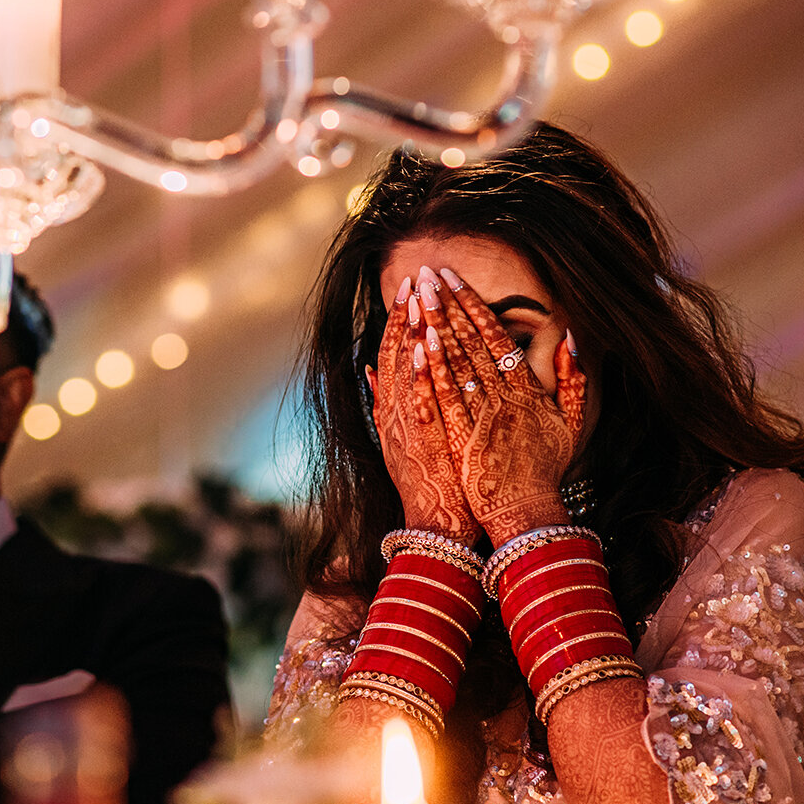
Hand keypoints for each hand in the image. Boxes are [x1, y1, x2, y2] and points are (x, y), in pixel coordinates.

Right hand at [368, 276, 480, 546]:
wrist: (434, 525)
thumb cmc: (427, 483)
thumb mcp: (398, 440)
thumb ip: (384, 403)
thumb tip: (370, 368)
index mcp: (390, 410)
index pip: (390, 354)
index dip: (397, 320)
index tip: (407, 289)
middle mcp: (394, 413)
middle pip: (395, 354)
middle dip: (405, 314)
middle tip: (415, 278)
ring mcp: (407, 425)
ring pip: (405, 370)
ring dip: (410, 332)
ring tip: (417, 298)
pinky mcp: (423, 439)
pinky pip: (419, 399)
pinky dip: (418, 373)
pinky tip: (421, 346)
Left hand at [423, 267, 586, 545]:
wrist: (525, 512)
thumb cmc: (544, 470)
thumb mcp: (571, 424)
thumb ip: (574, 380)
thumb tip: (572, 339)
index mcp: (528, 389)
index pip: (496, 336)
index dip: (472, 304)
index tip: (453, 279)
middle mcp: (505, 396)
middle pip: (472, 340)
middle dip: (449, 303)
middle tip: (428, 273)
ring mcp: (484, 415)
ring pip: (457, 361)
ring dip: (437, 325)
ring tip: (418, 295)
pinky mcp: (464, 435)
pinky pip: (447, 395)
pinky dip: (434, 368)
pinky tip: (419, 343)